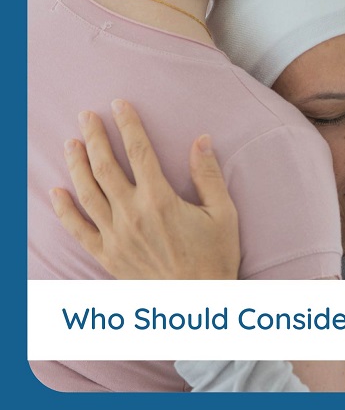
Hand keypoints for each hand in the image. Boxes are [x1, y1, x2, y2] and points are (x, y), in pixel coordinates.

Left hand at [48, 99, 240, 279]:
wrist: (199, 304)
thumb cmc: (216, 256)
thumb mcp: (223, 213)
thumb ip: (208, 175)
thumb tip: (201, 140)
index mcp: (160, 200)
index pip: (139, 151)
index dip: (128, 124)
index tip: (119, 105)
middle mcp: (132, 214)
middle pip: (105, 166)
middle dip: (94, 137)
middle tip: (86, 116)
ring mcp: (116, 236)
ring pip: (87, 192)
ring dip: (77, 164)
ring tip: (71, 143)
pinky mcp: (108, 256)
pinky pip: (79, 230)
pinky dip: (65, 210)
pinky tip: (57, 192)